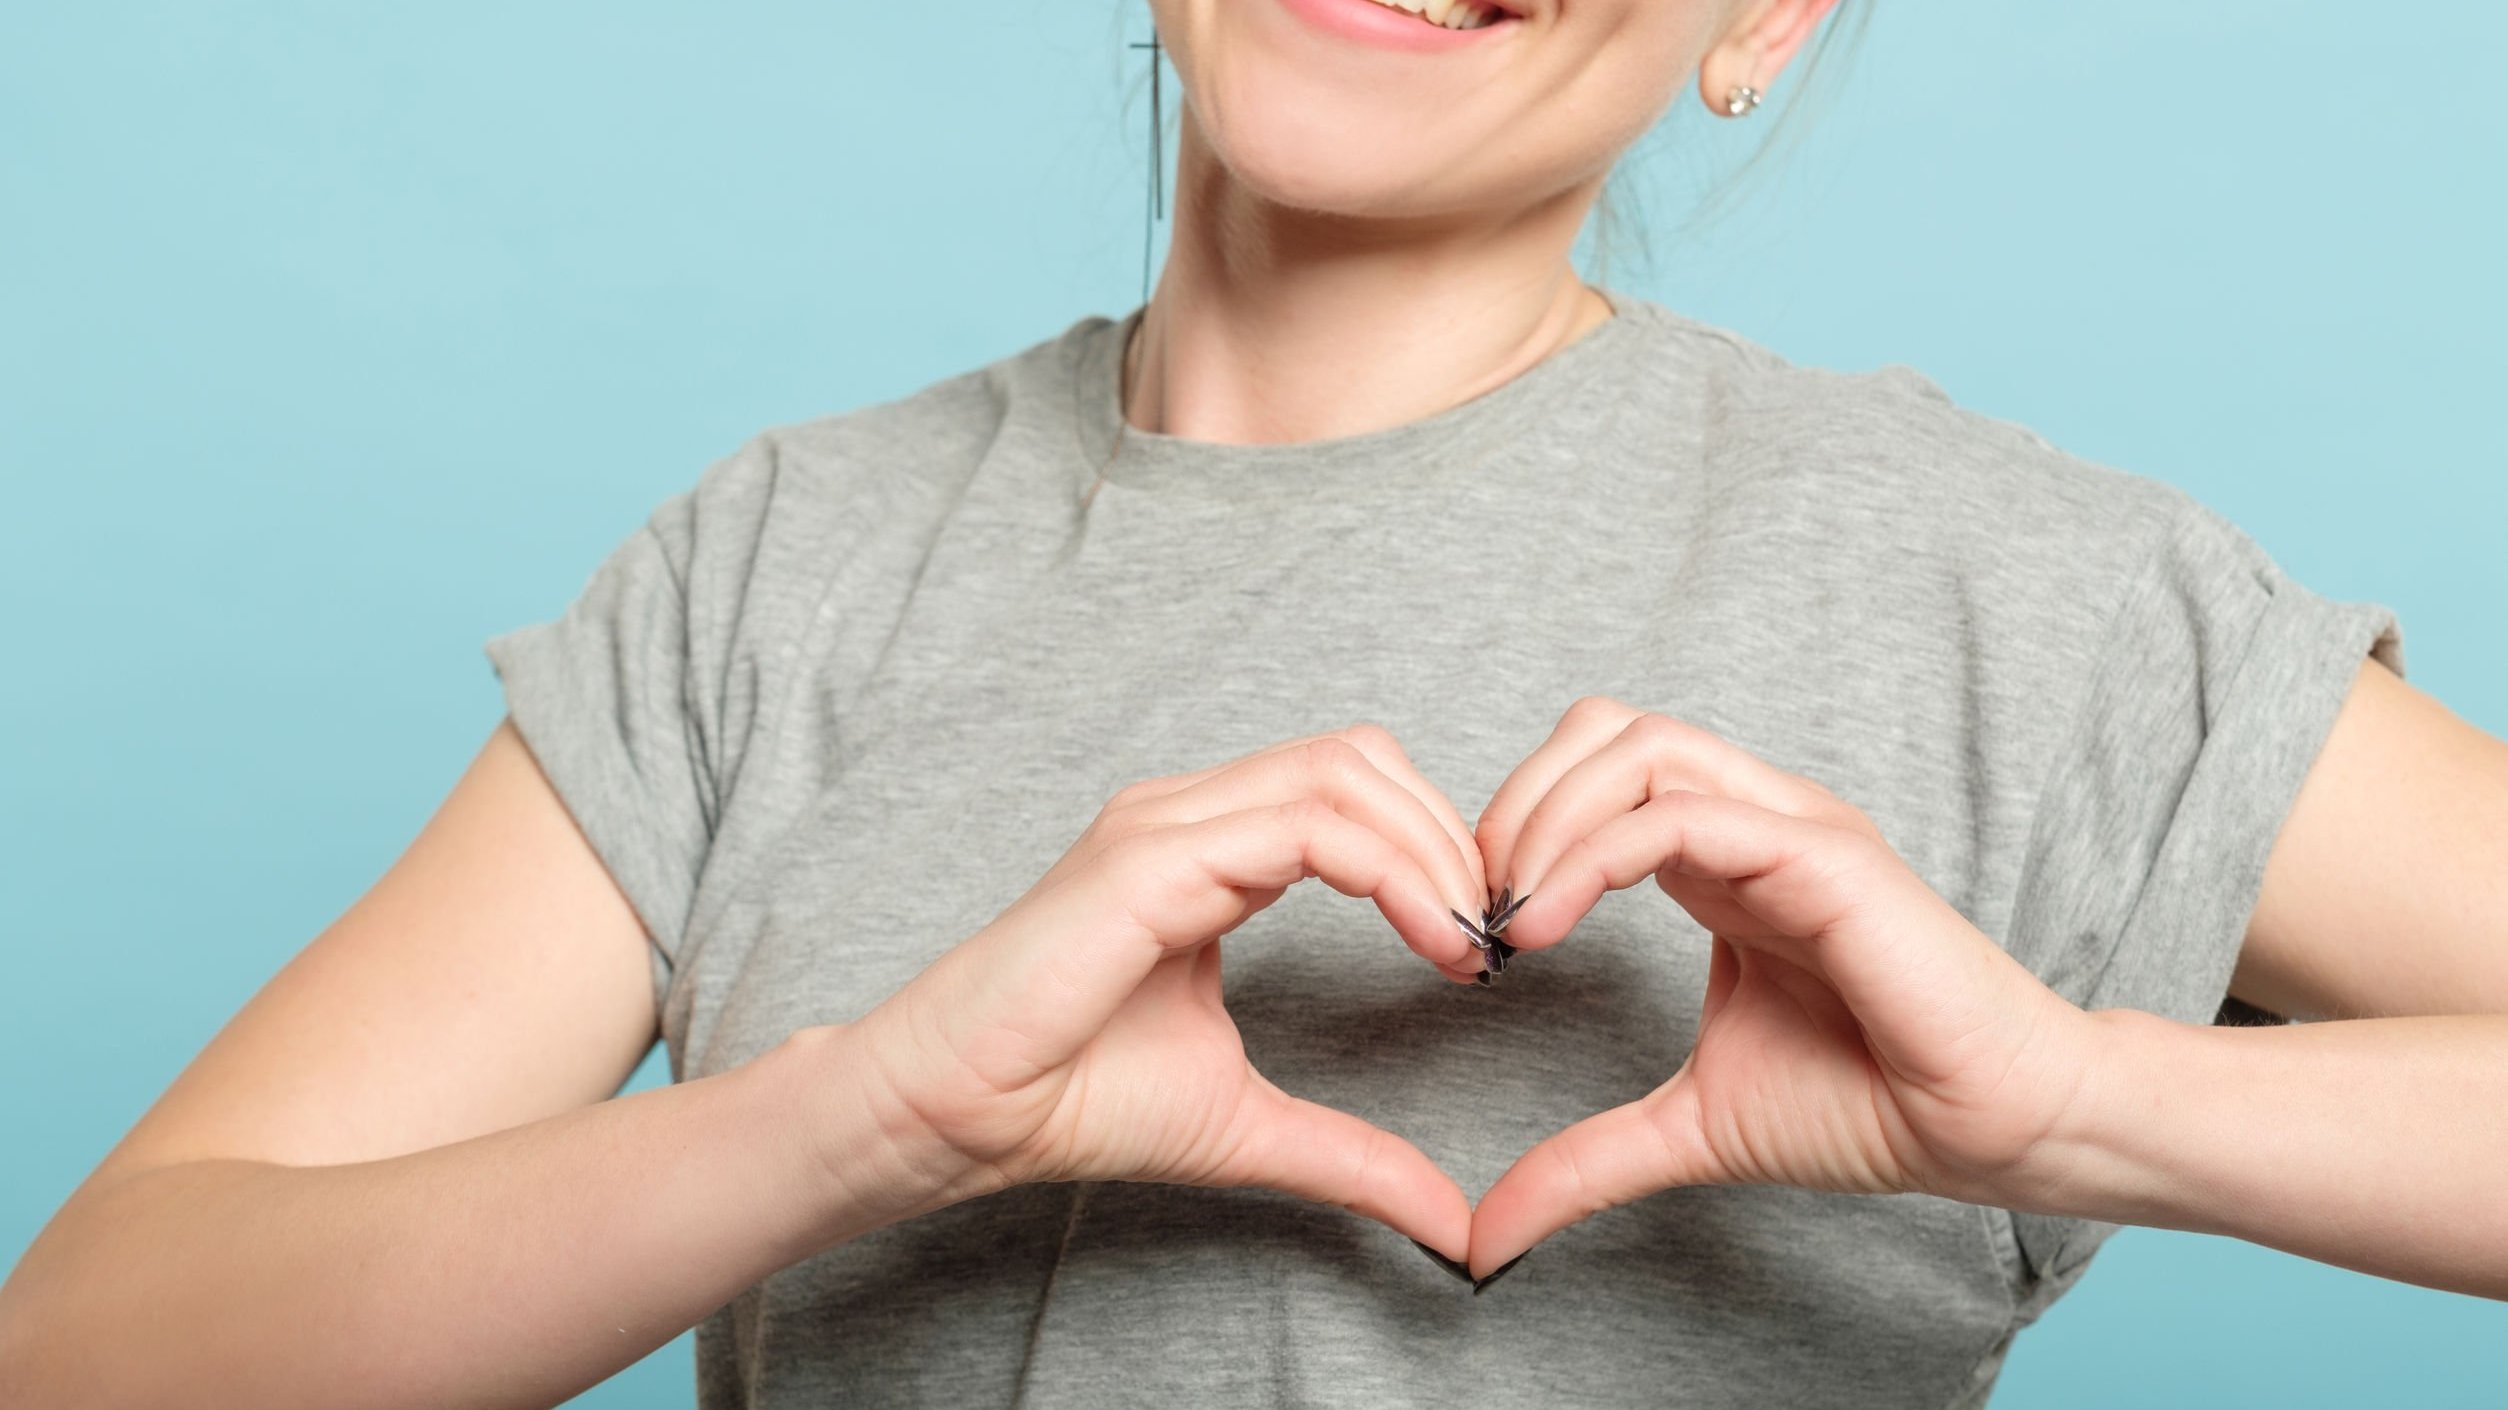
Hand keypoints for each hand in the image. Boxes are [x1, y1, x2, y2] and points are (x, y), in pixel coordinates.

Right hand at [842, 724, 1489, 1258]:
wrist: (957, 1116)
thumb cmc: (1070, 1100)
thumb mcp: (1250, 1126)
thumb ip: (1353, 1154)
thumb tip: (1453, 1224)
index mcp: (1207, 849)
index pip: (1352, 790)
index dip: (1435, 849)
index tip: (1480, 949)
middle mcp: (1188, 814)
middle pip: (1361, 757)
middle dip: (1450, 835)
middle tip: (1488, 939)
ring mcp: (1167, 823)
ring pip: (1344, 773)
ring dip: (1432, 849)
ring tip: (1464, 941)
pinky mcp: (1150, 854)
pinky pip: (1306, 824)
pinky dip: (1391, 869)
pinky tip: (1427, 938)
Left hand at [1465, 697, 2099, 1275]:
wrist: (1988, 1130)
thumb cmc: (1867, 1107)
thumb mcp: (1686, 1128)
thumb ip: (1583, 1162)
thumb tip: (1487, 1238)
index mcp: (1718, 859)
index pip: (1592, 774)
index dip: (1516, 829)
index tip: (1477, 931)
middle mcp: (1749, 822)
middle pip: (1603, 730)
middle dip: (1516, 801)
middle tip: (1479, 906)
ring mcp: (1789, 827)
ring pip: (1640, 747)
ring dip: (1547, 817)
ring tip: (1513, 915)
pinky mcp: (1822, 855)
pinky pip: (1684, 813)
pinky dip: (1596, 853)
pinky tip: (1551, 923)